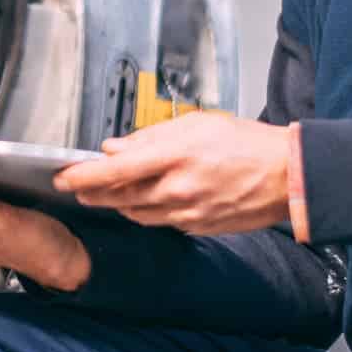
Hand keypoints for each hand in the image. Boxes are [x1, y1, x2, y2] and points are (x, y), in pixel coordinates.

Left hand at [53, 112, 291, 236]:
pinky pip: (160, 222)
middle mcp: (177, 189)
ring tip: (109, 191)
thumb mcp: (195, 124)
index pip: (114, 170)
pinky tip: (146, 200)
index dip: (83, 176)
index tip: (63, 176)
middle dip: (93, 193)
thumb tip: (114, 147)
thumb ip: (150, 138)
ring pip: (135, 213)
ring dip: (117, 203)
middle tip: (77, 186)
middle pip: (118, 196)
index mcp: (174, 156)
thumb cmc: (245, 143)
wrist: (287, 176)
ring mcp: (187, 213)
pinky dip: (146, 211)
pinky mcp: (196, 227)